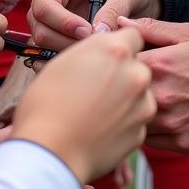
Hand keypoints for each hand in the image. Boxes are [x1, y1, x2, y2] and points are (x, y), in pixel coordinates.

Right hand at [12, 29, 155, 184]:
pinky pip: (136, 120)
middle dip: (124, 72)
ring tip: (97, 110)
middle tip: (99, 86)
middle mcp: (135, 74)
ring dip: (126, 98)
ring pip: (140, 94)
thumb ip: (92, 50)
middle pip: (138, 65)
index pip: (133, 36)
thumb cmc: (47, 104)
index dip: (119, 45)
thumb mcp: (64, 61)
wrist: (50, 152)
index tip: (108, 57)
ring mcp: (141, 106)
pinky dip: (123, 122)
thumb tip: (101, 51)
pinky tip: (100, 127)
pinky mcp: (140, 133)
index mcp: (115, 50)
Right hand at [29, 0, 161, 48]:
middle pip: (39, 26)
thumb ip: (112, 10)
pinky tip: (86, 60)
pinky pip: (49, 51)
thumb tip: (97, 33)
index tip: (88, 32)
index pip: (44, 4)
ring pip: (42, 41)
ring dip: (66, 50)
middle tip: (93, 47)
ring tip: (93, 51)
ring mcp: (49, 16)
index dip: (62, 22)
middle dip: (64, 40)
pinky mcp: (56, 33)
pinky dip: (65, 58)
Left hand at [119, 16, 188, 153]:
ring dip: (134, 110)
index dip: (117, 60)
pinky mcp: (184, 144)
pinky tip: (159, 115)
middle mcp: (164, 97)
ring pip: (135, 121)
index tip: (119, 59)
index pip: (119, 63)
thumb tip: (120, 22)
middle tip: (126, 81)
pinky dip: (150, 129)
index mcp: (161, 65)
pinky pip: (151, 141)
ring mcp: (174, 124)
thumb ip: (151, 28)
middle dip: (122, 87)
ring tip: (143, 99)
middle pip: (123, 95)